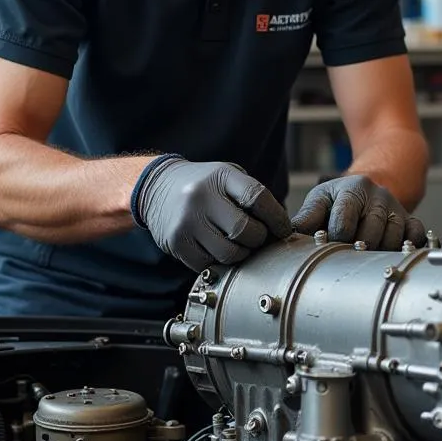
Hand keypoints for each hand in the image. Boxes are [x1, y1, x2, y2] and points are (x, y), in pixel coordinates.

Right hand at [132, 155, 291, 271]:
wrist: (158, 187)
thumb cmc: (205, 185)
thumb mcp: (228, 177)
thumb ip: (253, 196)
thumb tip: (282, 227)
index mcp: (221, 176)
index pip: (257, 198)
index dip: (277, 217)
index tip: (283, 229)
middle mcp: (201, 197)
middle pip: (245, 230)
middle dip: (259, 239)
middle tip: (258, 238)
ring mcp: (186, 221)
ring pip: (229, 253)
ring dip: (242, 254)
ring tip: (240, 245)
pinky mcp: (176, 242)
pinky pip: (208, 264)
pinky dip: (219, 262)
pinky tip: (218, 249)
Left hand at [291, 175, 425, 250]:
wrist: (369, 188)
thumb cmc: (339, 200)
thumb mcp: (320, 200)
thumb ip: (306, 217)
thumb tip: (288, 234)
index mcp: (354, 188)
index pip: (345, 221)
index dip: (335, 240)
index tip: (328, 249)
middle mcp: (379, 196)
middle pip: (371, 231)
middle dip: (357, 250)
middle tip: (347, 260)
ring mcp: (397, 208)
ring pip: (394, 237)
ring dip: (379, 254)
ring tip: (365, 263)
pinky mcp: (410, 220)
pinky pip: (415, 236)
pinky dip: (406, 249)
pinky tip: (392, 257)